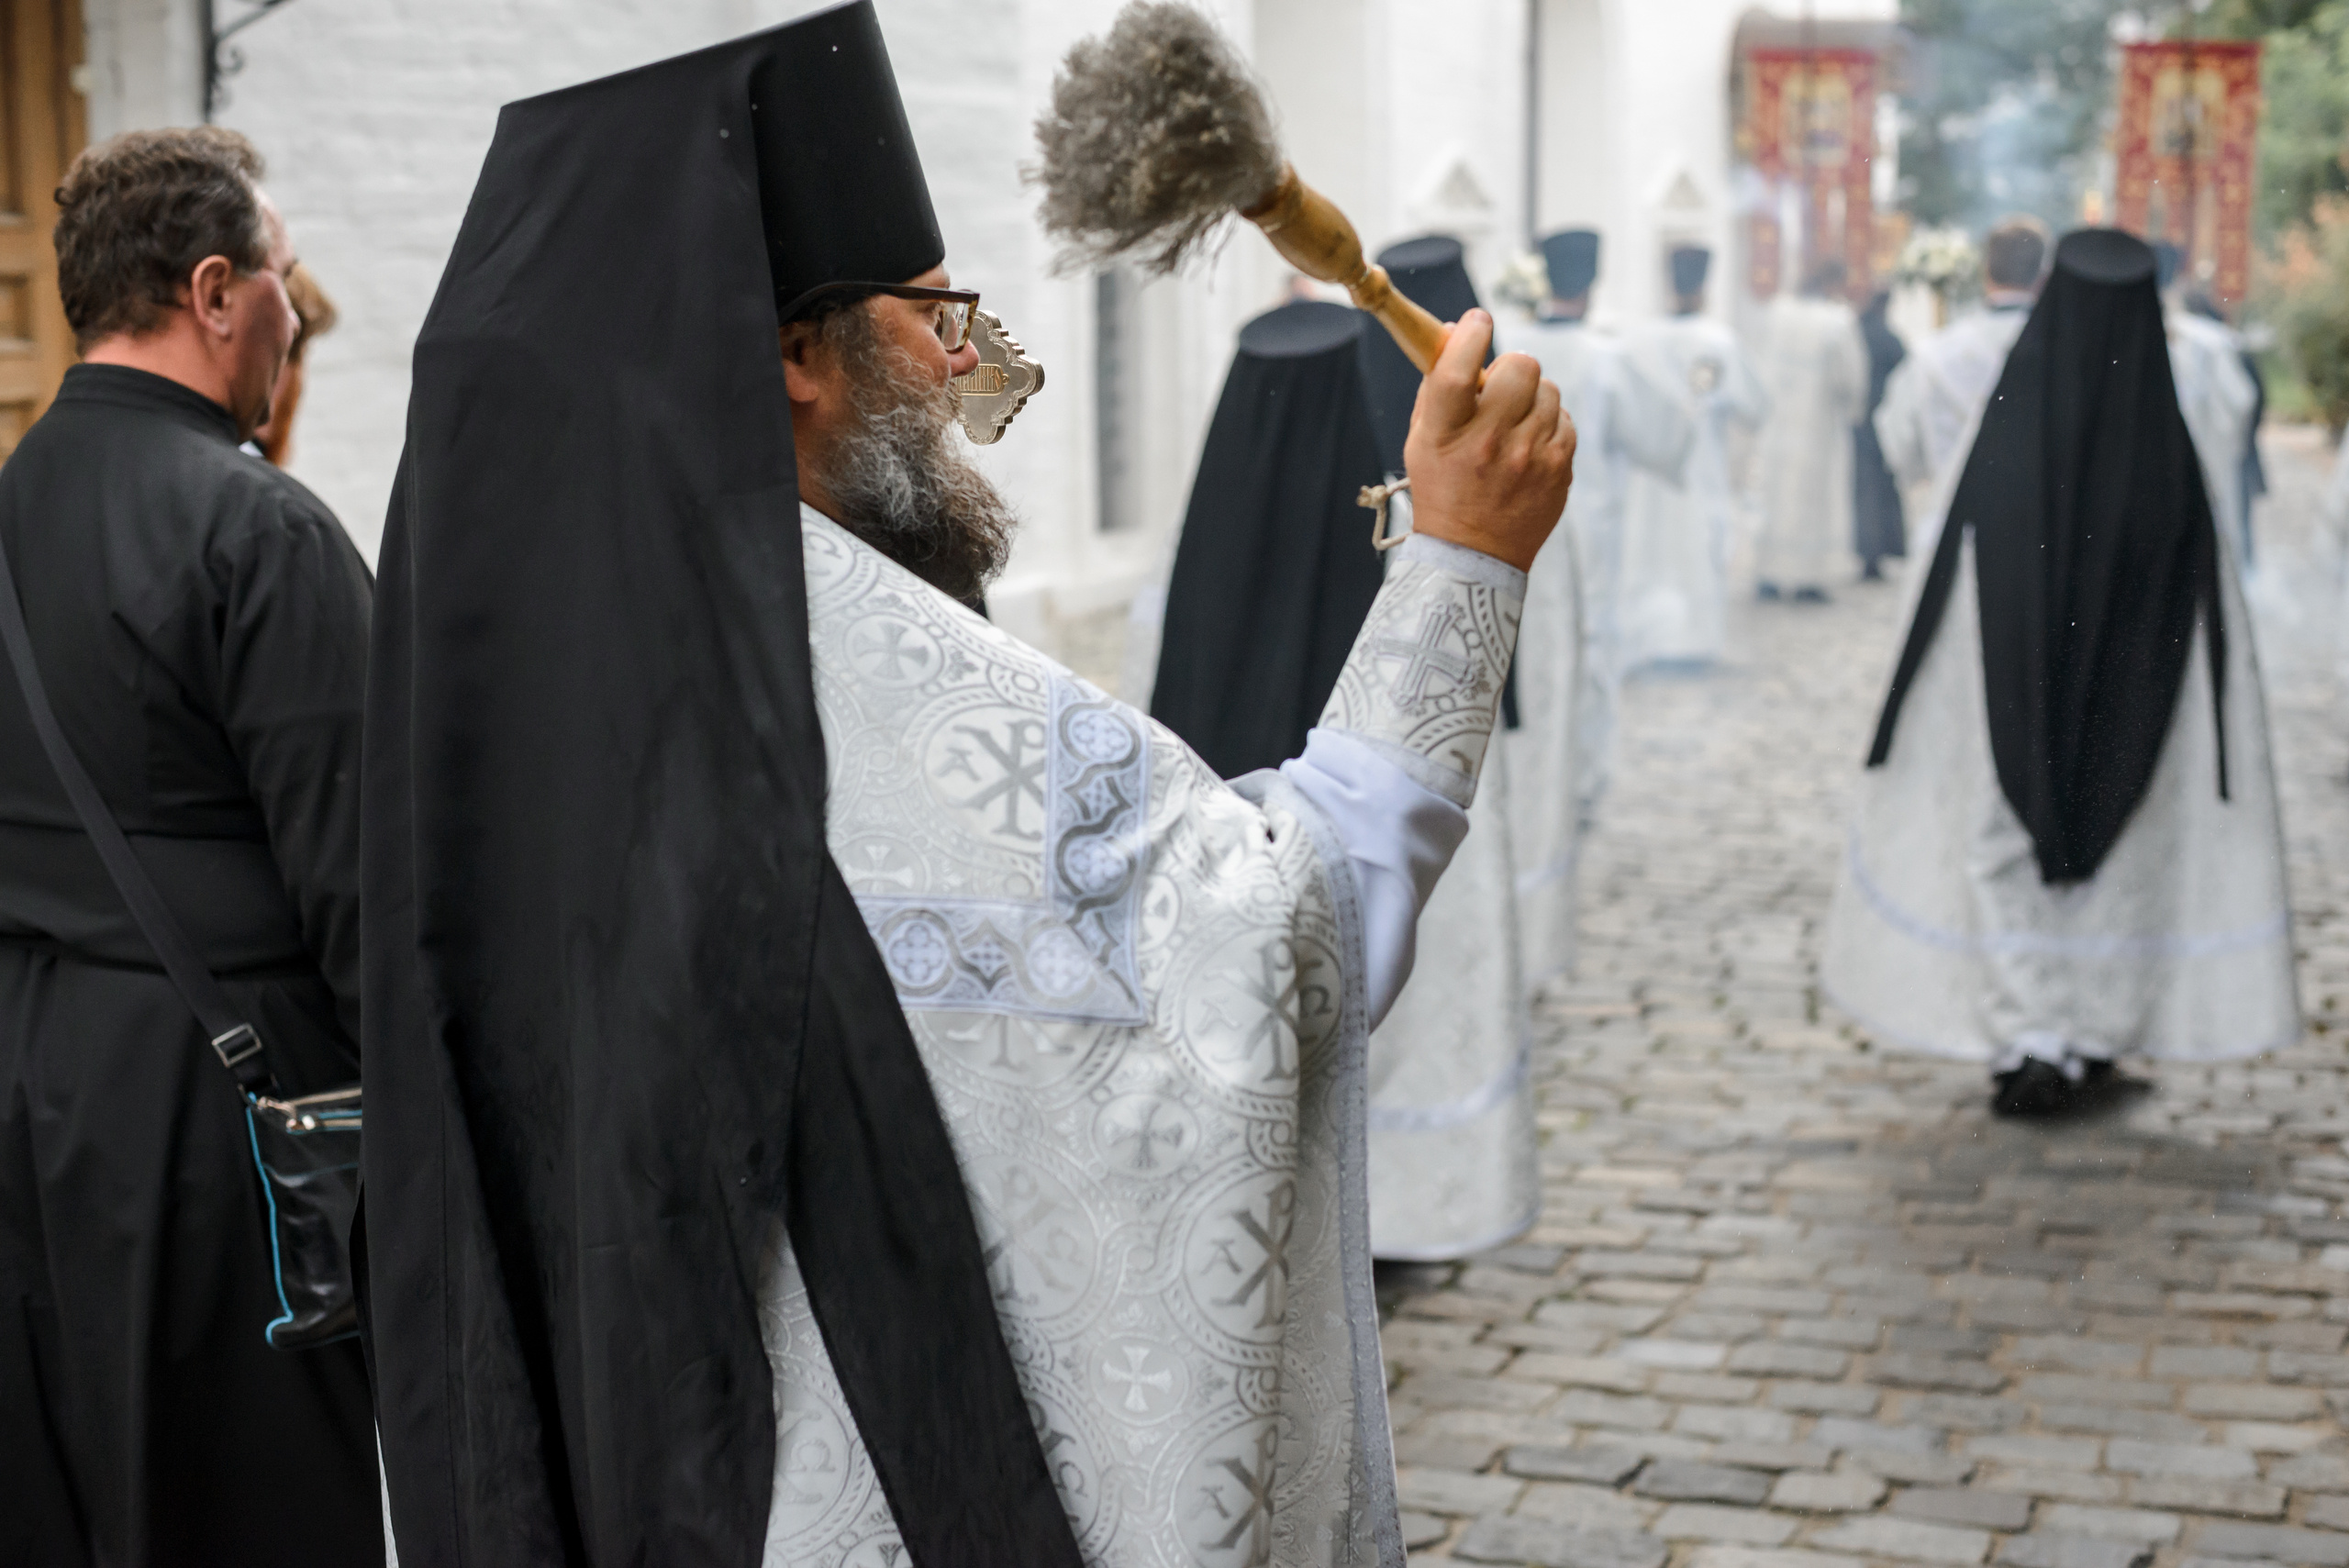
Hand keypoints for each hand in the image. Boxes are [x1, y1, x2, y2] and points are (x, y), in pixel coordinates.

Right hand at [1402, 309, 1574, 572]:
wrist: (1473, 555)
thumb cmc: (1443, 490)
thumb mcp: (1422, 441)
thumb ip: (1436, 386)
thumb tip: (1457, 331)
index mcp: (1445, 435)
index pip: (1459, 370)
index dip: (1471, 335)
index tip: (1476, 322)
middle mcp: (1489, 444)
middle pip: (1520, 367)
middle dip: (1511, 368)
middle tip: (1501, 387)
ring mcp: (1529, 458)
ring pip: (1548, 390)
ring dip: (1532, 399)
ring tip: (1515, 425)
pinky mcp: (1558, 470)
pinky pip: (1565, 419)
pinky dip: (1549, 425)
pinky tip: (1530, 446)